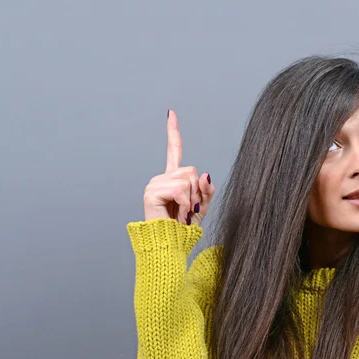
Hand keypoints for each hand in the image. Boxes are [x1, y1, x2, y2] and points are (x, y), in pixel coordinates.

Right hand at [142, 109, 213, 224]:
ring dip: (192, 199)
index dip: (173, 131)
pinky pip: (180, 189)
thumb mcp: (202, 206)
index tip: (171, 113)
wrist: (171, 245)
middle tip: (189, 209)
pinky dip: (185, 204)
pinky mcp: (152, 192)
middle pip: (192, 169)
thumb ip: (206, 189)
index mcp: (173, 178)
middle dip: (197, 191)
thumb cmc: (184, 228)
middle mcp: (162, 177)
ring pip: (188, 179)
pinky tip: (178, 214)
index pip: (174, 150)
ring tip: (182, 213)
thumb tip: (205, 174)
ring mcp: (155, 183)